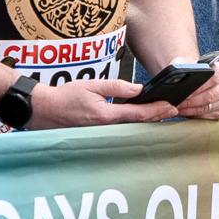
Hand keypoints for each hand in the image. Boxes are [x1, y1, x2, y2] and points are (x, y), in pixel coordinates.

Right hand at [27, 77, 174, 129]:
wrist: (44, 110)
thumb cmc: (65, 97)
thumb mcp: (91, 85)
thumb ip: (116, 86)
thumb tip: (137, 88)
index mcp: (105, 115)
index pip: (138, 114)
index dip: (157, 110)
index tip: (171, 106)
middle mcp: (106, 127)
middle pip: (138, 123)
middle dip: (157, 117)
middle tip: (174, 109)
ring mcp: (103, 133)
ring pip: (131, 128)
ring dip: (147, 120)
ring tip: (163, 112)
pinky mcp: (99, 133)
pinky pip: (121, 129)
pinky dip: (134, 123)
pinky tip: (142, 117)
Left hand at [173, 62, 218, 119]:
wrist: (196, 77)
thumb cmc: (191, 70)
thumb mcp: (187, 62)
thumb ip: (184, 64)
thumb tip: (178, 72)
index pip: (213, 78)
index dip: (198, 87)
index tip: (184, 92)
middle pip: (210, 95)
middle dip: (192, 101)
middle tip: (178, 103)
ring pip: (208, 107)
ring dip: (191, 109)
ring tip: (178, 108)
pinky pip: (207, 116)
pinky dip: (194, 115)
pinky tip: (185, 111)